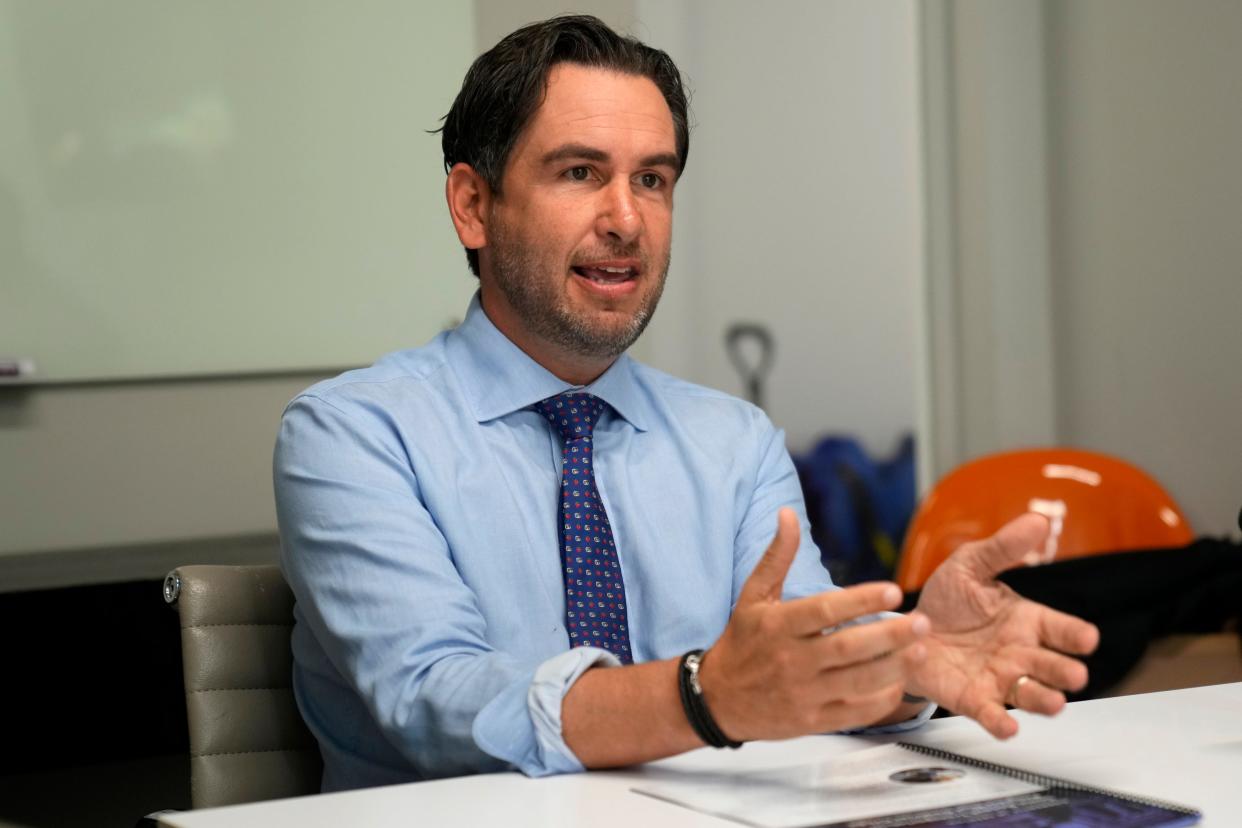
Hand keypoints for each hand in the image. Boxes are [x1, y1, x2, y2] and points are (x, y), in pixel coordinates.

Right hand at [698, 508, 929, 742]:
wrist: (718, 699)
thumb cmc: (742, 642)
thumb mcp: (753, 595)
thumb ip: (777, 556)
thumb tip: (788, 514)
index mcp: (779, 625)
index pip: (825, 610)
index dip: (861, 600)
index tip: (893, 590)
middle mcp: (792, 660)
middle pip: (849, 648)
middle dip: (890, 635)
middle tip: (923, 622)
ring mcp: (803, 694)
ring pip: (857, 682)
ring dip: (894, 667)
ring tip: (923, 651)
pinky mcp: (811, 721)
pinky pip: (853, 713)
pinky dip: (880, 700)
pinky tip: (901, 683)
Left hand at [909, 513, 1099, 738]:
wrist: (907, 627)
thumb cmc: (949, 599)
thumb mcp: (970, 565)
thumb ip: (1003, 548)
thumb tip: (1038, 520)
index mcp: (1026, 621)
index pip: (1061, 629)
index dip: (1076, 634)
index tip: (1087, 638)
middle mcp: (1020, 654)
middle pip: (1052, 666)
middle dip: (1065, 671)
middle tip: (1075, 674)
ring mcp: (998, 679)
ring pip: (1030, 694)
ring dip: (1044, 700)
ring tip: (1056, 703)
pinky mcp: (972, 699)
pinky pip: (990, 714)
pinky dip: (1001, 724)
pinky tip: (1009, 729)